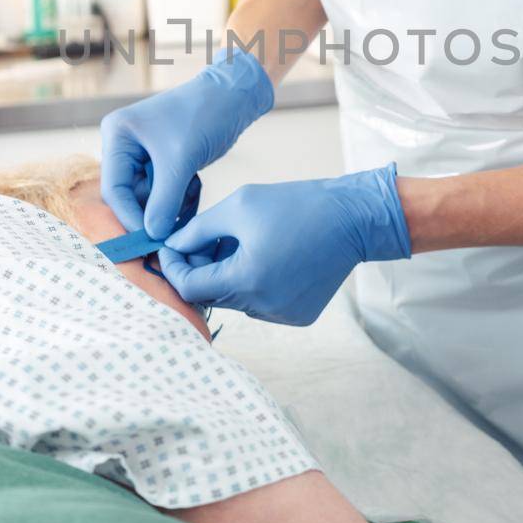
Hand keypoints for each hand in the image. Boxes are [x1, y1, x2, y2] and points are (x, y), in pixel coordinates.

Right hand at [100, 49, 274, 238]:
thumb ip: (164, 201)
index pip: (114, 189)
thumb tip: (152, 235)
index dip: (130, 217)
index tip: (150, 239)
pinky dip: (181, 197)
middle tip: (172, 232)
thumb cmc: (203, 115)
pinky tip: (196, 188)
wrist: (234, 95)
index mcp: (118, 136)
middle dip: (154, 212)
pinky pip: (166, 192)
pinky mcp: (164, 161)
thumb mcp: (180, 160)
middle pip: (130, 195)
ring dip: (171, 206)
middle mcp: (126, 145)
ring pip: (150, 197)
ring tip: (192, 197)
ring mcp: (145, 153)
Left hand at [156, 164, 409, 325]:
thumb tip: (171, 246)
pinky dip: (253, 285)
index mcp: (246, 280)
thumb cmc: (295, 205)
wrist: (353, 219)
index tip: (170, 247)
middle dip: (201, 267)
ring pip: (235, 301)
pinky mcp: (297, 317)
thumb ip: (197, 230)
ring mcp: (282, 316)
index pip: (188, 287)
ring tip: (244, 243)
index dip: (173, 267)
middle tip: (210, 237)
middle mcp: (263, 307)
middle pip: (211, 295)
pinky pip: (260, 305)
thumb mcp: (238, 206)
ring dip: (227, 276)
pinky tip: (269, 257)